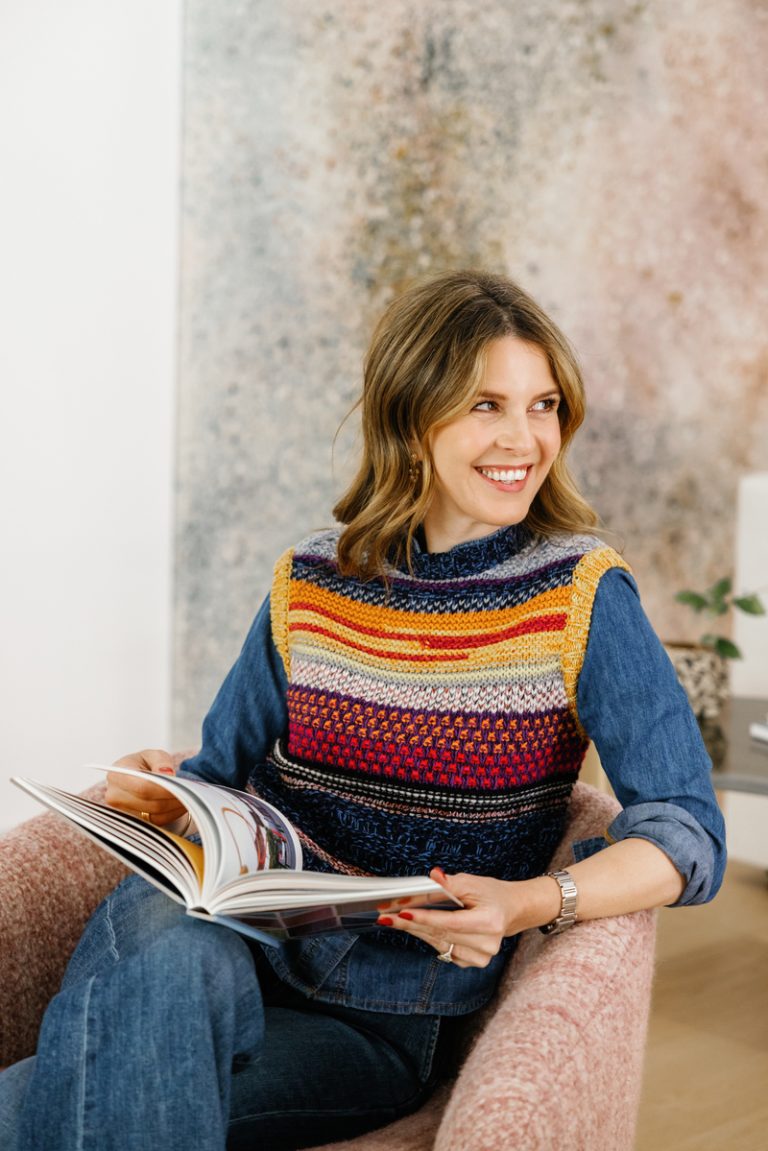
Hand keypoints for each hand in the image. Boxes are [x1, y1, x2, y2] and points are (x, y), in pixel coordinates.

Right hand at [105, 750, 187, 826]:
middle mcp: (114, 795)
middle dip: (173, 799)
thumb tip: (166, 773)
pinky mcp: (131, 822)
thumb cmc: (145, 765)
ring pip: (154, 815)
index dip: (164, 789)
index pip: (143, 787)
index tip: (182, 787)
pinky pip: (155, 822)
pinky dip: (171, 815)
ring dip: (174, 808)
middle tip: (191, 793)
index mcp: (117, 774)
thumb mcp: (154, 755)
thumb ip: (161, 761)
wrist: (136, 778)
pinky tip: (180, 805)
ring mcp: (121, 812)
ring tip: (188, 797)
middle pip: (150, 803)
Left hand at [376, 868, 548, 968]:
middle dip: (412, 923)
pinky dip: (428, 938)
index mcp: (490, 922)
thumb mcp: (473, 883)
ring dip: (416, 931)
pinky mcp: (472, 962)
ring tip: (394, 919)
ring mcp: (481, 957)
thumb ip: (451, 883)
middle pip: (441, 934)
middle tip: (387, 915)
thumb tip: (433, 876)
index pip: (451, 922)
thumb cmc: (491, 894)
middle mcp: (487, 944)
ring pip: (438, 944)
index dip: (425, 917)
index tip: (403, 911)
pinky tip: (416, 927)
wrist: (510, 911)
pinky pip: (443, 950)